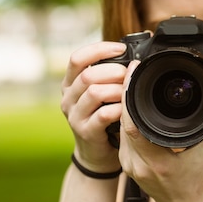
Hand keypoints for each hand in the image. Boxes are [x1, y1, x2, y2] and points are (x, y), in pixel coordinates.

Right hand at [61, 41, 127, 172]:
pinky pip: (103, 115)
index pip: (77, 58)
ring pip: (94, 92)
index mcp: (70, 83)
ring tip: (128, 93)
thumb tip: (134, 57)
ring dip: (117, 90)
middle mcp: (68, 97)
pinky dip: (118, 109)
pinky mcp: (85, 131)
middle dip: (114, 71)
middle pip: (88, 74)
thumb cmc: (103, 116)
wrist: (96, 152)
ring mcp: (74, 115)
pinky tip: (125, 110)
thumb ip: (109, 75)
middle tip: (129, 76)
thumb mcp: (101, 93)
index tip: (120, 49)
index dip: (99, 49)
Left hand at [117, 60, 202, 201]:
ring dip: (123, 104)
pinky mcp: (125, 163)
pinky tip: (130, 102)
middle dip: (125, 92)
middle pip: (121, 121)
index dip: (129, 95)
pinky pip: (121, 134)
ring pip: (119, 126)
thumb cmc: (197, 179)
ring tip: (130, 81)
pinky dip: (125, 117)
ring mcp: (128, 165)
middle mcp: (137, 164)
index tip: (134, 71)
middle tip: (132, 69)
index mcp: (156, 162)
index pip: (132, 123)